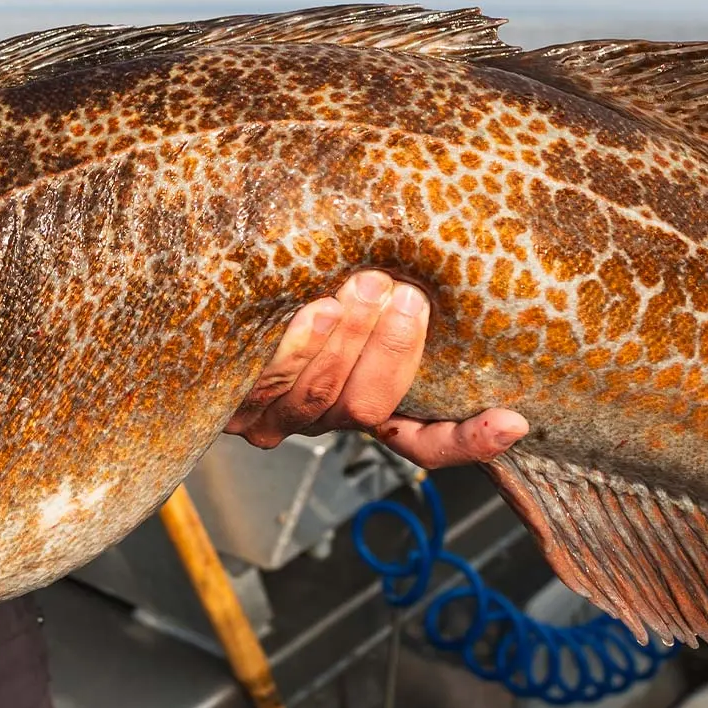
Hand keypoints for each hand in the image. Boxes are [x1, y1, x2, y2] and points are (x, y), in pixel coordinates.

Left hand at [227, 270, 528, 469]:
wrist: (196, 311)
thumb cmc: (288, 286)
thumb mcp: (349, 294)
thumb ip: (387, 295)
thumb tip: (430, 265)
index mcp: (361, 405)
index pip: (424, 443)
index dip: (469, 441)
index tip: (511, 422)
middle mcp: (322, 418)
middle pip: (370, 407)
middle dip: (394, 349)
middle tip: (406, 296)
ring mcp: (275, 417)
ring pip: (324, 394)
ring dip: (350, 338)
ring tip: (365, 286)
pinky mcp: (232, 406)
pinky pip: (270, 383)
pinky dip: (299, 345)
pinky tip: (316, 309)